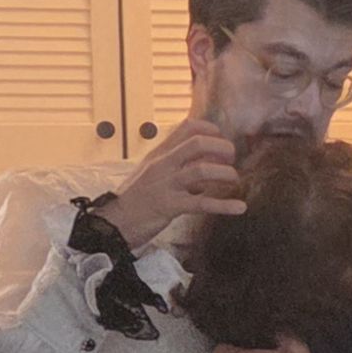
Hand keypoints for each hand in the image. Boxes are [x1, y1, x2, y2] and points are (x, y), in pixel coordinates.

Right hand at [95, 118, 243, 250]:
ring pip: (202, 170)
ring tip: (234, 180)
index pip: (187, 127)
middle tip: (231, 159)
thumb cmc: (133, 201)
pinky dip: (224, 205)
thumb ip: (174, 166)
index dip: (210, 130)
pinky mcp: (169, 207)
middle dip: (222, 148)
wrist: (112, 224)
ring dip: (225, 174)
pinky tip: (239, 208)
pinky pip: (202, 204)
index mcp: (158, 154)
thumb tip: (206, 165)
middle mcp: (162, 165)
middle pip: (198, 143)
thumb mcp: (150, 175)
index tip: (220, 140)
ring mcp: (166, 185)